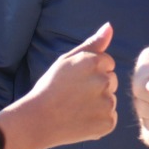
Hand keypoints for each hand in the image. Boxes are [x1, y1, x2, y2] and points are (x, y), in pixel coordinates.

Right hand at [0, 23, 115, 148]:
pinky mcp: (108, 122)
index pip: (108, 62)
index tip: (76, 80)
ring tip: (76, 108)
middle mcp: (104, 80)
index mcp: (94, 62)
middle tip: (74, 95)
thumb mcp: (66, 61)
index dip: (92, 71)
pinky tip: (81, 120)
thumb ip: (92, 44)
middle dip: (98, 86)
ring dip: (99, 104)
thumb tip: (109, 26)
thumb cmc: (50, 87)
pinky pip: (110, 118)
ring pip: (110, 99)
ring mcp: (107, 103)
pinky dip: (99, 120)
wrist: (37, 120)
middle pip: (112, 80)